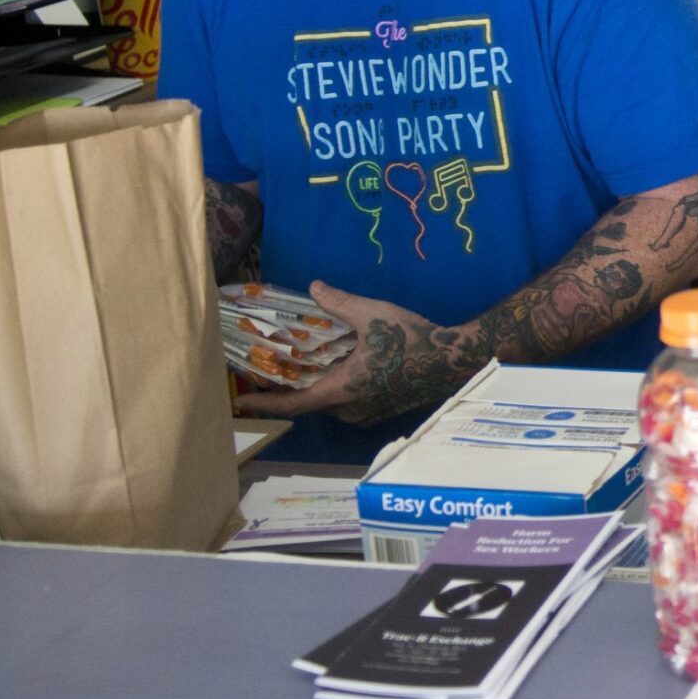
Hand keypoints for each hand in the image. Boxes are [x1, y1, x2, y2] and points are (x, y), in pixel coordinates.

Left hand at [238, 282, 481, 425]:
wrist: (456, 360)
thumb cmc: (414, 339)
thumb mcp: (374, 314)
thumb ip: (340, 303)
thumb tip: (314, 286)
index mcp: (343, 389)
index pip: (294, 404)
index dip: (265, 403)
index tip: (240, 402)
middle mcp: (351, 408)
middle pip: (310, 404)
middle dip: (290, 390)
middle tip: (272, 372)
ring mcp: (369, 412)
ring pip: (330, 404)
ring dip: (317, 388)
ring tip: (306, 367)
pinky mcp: (384, 409)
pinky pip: (349, 403)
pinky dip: (337, 389)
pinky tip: (343, 368)